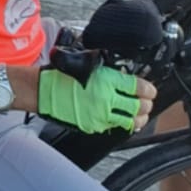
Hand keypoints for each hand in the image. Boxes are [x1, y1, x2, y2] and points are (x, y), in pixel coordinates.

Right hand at [38, 63, 153, 132]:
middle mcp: (106, 98)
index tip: (150, 91)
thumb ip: (108, 72)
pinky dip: (122, 123)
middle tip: (146, 102)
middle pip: (139, 106)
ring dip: (139, 117)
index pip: (139, 87)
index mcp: (107, 80)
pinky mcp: (93, 125)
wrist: (40, 90)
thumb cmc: (60, 75)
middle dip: (146, 104)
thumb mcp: (87, 64)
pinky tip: (122, 120)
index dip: (149, 90)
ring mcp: (100, 114)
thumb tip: (126, 77)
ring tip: (140, 115)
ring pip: (131, 120)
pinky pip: (114, 126)